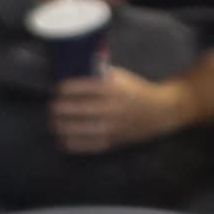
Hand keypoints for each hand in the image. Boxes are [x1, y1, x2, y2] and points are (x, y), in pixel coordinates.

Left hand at [49, 65, 187, 155]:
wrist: (160, 111)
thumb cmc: (135, 90)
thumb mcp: (119, 76)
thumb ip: (97, 73)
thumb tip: (71, 67)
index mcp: (109, 88)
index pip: (74, 88)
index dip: (61, 89)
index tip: (57, 90)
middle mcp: (107, 108)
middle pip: (68, 109)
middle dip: (56, 108)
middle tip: (52, 106)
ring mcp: (108, 127)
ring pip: (72, 129)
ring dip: (58, 125)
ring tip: (54, 122)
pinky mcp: (110, 142)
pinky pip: (82, 145)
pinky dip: (68, 143)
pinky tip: (62, 139)